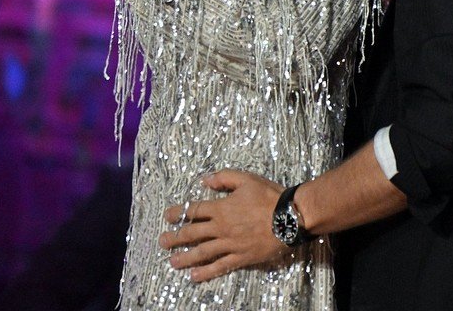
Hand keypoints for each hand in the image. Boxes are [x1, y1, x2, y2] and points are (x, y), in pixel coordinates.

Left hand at [159, 170, 288, 281]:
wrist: (290, 218)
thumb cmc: (269, 196)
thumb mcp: (246, 179)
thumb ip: (224, 178)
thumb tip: (205, 180)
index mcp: (221, 208)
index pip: (194, 211)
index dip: (179, 213)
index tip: (167, 216)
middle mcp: (222, 228)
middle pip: (192, 234)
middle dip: (175, 237)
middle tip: (162, 242)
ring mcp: (230, 245)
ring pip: (202, 252)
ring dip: (185, 257)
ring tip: (172, 262)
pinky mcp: (241, 258)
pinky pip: (220, 266)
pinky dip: (206, 272)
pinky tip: (194, 276)